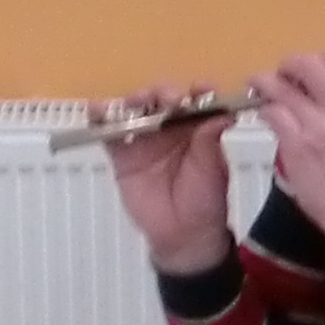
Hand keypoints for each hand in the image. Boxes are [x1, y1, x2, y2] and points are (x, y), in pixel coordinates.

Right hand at [100, 86, 237, 272]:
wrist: (183, 234)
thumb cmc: (204, 200)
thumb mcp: (213, 169)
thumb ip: (211, 140)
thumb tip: (225, 113)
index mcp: (196, 127)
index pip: (196, 100)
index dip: (199, 91)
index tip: (202, 90)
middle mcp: (169, 127)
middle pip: (161, 98)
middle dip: (164, 92)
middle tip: (168, 99)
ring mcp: (143, 138)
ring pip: (134, 109)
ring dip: (134, 100)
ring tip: (136, 103)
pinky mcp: (121, 153)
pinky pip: (107, 132)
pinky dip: (100, 118)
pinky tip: (98, 111)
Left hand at [257, 48, 324, 261]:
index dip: (324, 57)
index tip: (314, 70)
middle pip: (309, 64)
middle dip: (288, 65)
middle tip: (281, 77)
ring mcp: (316, 125)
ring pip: (280, 86)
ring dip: (263, 84)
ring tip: (258, 89)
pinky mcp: (296, 144)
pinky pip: (271, 113)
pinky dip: (262, 112)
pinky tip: (263, 118)